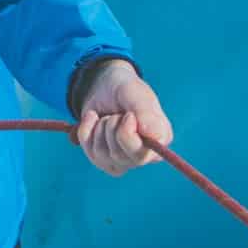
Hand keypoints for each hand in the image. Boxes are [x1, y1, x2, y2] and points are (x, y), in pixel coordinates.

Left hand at [73, 59, 171, 175]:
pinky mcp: (102, 160)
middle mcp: (144, 155)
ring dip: (100, 127)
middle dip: (111, 127)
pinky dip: (87, 127)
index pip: (142, 154)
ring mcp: (122, 160)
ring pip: (101, 154)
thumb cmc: (127, 90)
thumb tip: (154, 136)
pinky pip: (87, 148)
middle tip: (117, 113)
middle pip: (119, 155)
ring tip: (108, 116)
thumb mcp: (136, 94)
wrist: (106, 86)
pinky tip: (95, 118)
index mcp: (160, 140)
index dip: (127, 134)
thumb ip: (146, 114)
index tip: (128, 114)